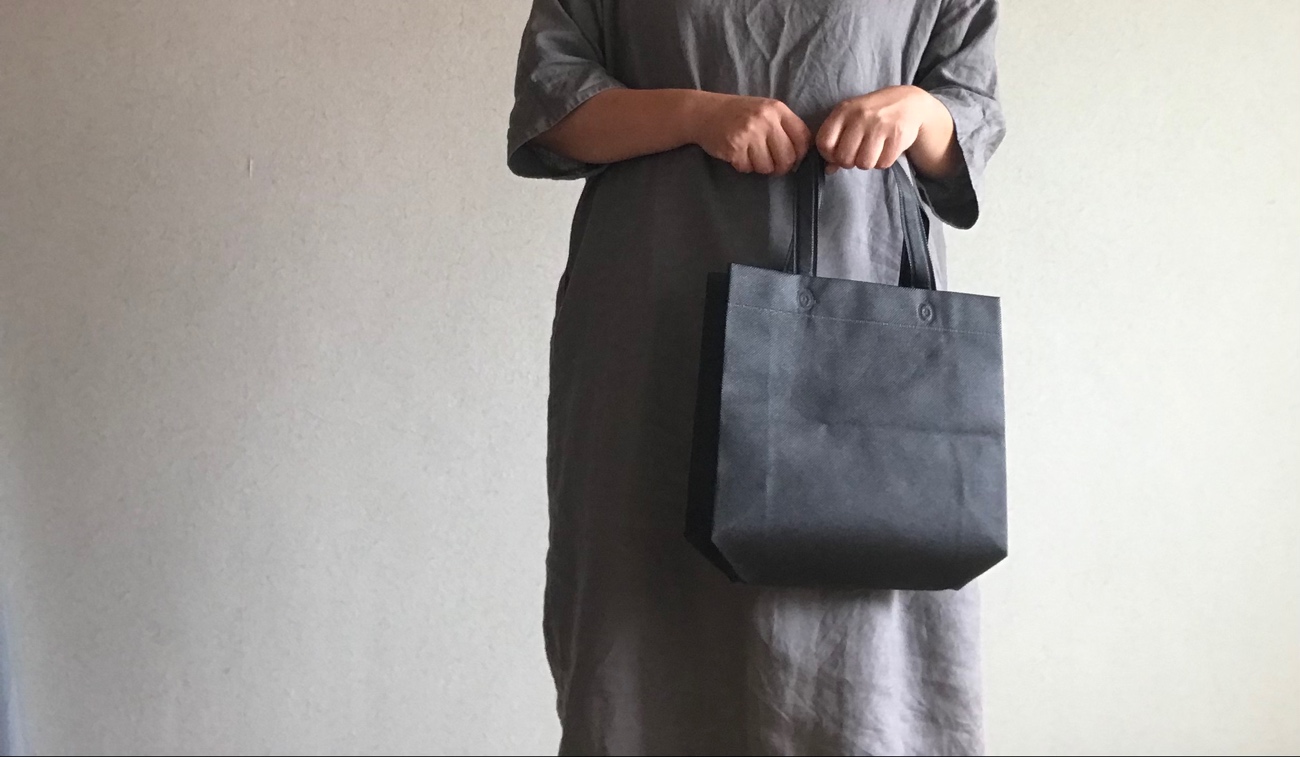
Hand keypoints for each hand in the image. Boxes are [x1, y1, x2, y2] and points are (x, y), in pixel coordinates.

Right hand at [690, 93, 811, 175]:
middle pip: (787, 157)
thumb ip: (783, 126)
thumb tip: (801, 155)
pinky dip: (744, 166)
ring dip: (761, 168)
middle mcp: (765, 120)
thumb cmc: (738, 114)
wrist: (704, 112)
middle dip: (781, 167)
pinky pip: (748, 168)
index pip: (802, 138)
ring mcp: (749, 133)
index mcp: (777, 109)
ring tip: (751, 156)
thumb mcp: (765, 110)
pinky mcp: (734, 147)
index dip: (801, 154)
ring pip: (767, 166)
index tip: (793, 159)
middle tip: (773, 166)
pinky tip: (738, 155)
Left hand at [816, 85, 940, 174]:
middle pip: (844, 158)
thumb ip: (835, 142)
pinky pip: (883, 163)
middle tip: (858, 153)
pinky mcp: (898, 135)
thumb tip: (829, 170)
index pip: (824, 143)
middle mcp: (861, 116)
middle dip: (850, 161)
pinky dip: (883, 162)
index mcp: (844, 110)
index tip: (838, 153)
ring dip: (868, 163)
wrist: (908, 102)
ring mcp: (880, 125)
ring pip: (864, 163)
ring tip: (873, 151)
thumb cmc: (872, 114)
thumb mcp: (850, 120)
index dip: (829, 155)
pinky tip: (886, 149)